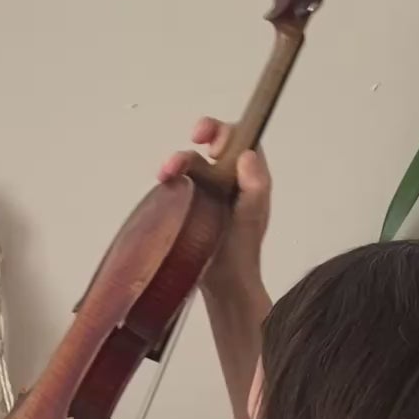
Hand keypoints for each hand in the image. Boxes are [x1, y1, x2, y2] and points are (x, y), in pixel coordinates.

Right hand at [158, 117, 270, 296]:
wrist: (223, 286)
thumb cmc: (241, 252)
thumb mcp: (252, 217)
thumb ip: (255, 186)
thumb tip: (246, 156)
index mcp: (247, 176)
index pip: (239, 139)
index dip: (223, 132)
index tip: (210, 143)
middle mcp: (228, 179)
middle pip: (211, 145)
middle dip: (196, 142)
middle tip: (186, 150)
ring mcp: (208, 192)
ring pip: (191, 164)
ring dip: (177, 162)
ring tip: (165, 173)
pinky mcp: (190, 207)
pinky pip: (179, 185)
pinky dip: (170, 181)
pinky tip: (163, 185)